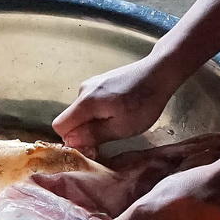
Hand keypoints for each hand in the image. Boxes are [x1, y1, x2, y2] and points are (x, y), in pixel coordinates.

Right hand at [53, 58, 184, 155]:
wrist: (160, 72)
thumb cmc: (144, 103)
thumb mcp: (122, 127)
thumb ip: (93, 135)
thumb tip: (70, 141)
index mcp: (86, 102)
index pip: (59, 126)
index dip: (70, 140)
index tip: (90, 146)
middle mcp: (83, 90)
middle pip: (70, 118)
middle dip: (83, 132)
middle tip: (108, 138)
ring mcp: (91, 84)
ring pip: (82, 111)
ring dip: (94, 121)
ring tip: (120, 122)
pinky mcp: (100, 82)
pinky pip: (91, 103)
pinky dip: (100, 112)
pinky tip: (121, 111)